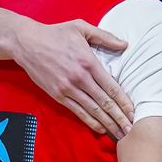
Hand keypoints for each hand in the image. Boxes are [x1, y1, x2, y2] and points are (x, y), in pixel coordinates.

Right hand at [12, 19, 134, 138]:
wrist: (27, 43)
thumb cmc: (56, 33)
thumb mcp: (81, 28)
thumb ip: (104, 37)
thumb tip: (124, 45)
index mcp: (89, 62)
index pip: (112, 87)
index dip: (124, 102)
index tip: (134, 112)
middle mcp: (80, 78)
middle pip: (104, 103)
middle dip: (119, 118)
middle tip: (131, 129)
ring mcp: (68, 89)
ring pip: (92, 110)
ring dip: (107, 124)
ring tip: (120, 133)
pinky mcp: (57, 95)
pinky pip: (77, 111)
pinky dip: (90, 121)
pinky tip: (100, 128)